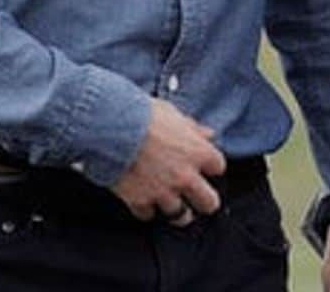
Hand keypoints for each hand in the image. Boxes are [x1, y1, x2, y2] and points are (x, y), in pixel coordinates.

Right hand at [111, 98, 224, 223]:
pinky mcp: (140, 201)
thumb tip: (206, 134)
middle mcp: (185, 176)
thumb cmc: (141, 115)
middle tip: (198, 199)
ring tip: (174, 208)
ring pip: (180, 216)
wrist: (112, 128)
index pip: (218, 167)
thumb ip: (192, 128)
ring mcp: (163, 191)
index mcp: (198, 152)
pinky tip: (144, 202)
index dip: (210, 167)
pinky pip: (148, 215)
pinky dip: (146, 209)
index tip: (205, 168)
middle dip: (204, 202)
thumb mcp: (172, 113)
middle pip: (209, 203)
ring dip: (177, 211)